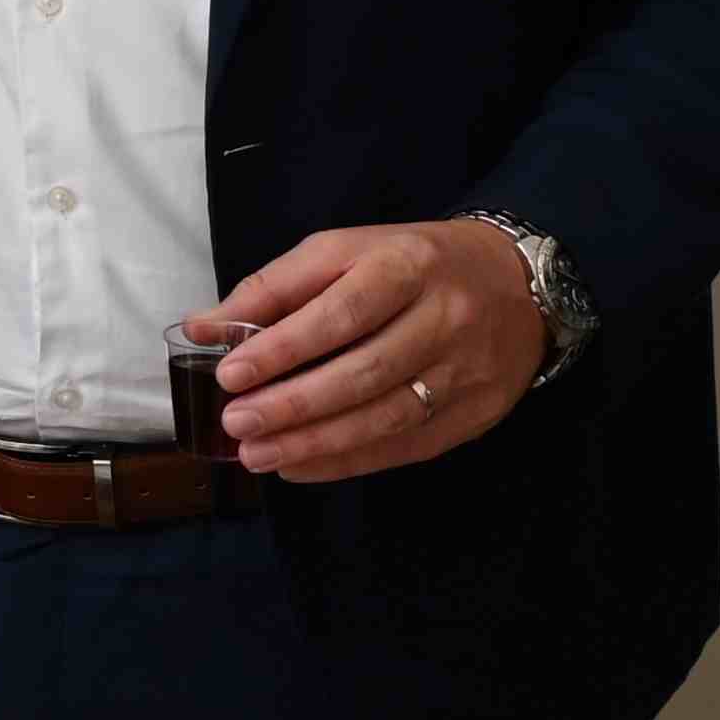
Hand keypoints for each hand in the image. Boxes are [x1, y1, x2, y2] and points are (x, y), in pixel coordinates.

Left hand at [198, 219, 546, 482]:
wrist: (516, 281)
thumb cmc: (411, 263)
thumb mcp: (347, 251)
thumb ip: (276, 287)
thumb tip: (203, 326)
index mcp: (406, 266)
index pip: (340, 313)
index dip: (284, 347)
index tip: (230, 374)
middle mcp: (443, 318)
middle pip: (364, 371)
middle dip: (293, 404)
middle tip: (237, 423)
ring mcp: (465, 370)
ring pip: (385, 417)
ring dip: (315, 443)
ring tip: (258, 455)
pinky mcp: (474, 413)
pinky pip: (405, 445)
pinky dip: (347, 462)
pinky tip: (300, 467)